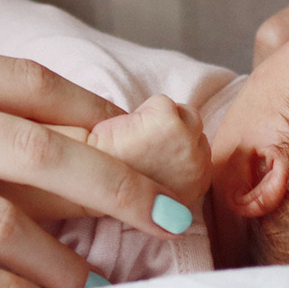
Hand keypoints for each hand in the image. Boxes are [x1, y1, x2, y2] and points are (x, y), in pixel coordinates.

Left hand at [86, 95, 209, 208]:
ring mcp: (188, 145)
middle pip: (196, 129)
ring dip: (161, 119)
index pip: (201, 150)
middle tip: (140, 145)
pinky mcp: (170, 124)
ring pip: (184, 113)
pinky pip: (164, 102)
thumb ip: (175, 168)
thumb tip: (173, 149)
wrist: (87, 175)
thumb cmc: (113, 179)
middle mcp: (201, 169)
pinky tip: (129, 129)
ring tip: (135, 137)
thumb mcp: (156, 184)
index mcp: (199, 184)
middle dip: (171, 131)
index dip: (173, 147)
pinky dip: (145, 109)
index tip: (153, 153)